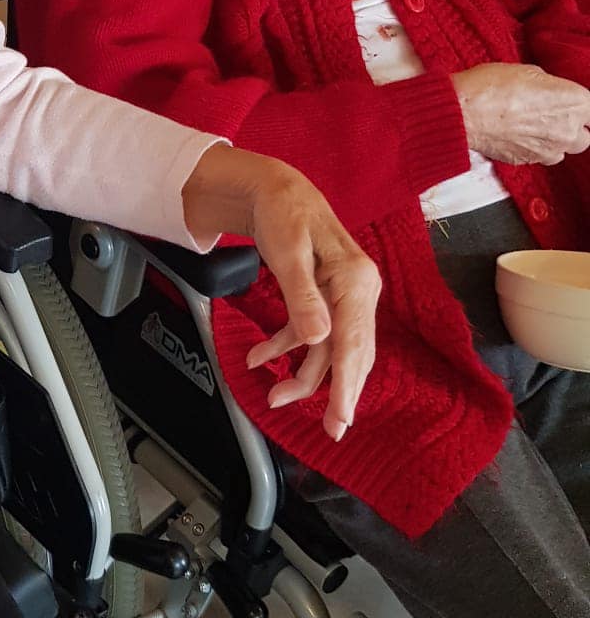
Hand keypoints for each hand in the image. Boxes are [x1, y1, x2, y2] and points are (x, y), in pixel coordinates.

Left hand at [182, 147, 380, 442]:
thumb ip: (301, 296)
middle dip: (337, 392)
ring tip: (274, 397)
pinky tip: (259, 357)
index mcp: (356, 279)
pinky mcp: (326, 299)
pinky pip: (312, 334)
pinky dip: (287, 347)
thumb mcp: (287, 252)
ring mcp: (343, 297)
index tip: (341, 416)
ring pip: (329, 349)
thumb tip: (317, 338)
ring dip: (303, 374)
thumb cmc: (284, 212)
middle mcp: (358, 291)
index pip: (354, 341)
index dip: (348, 383)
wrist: (274, 188)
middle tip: (330, 429)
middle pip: (350, 352)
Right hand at [452, 63, 589, 166]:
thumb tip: (549, 92)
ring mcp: (549, 150)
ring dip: (553, 142)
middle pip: (584, 137)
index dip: (578, 107)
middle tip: (552, 116)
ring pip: (563, 151)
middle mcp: (568, 130)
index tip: (569, 104)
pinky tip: (517, 135)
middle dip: (571, 128)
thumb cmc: (491, 87)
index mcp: (576, 102)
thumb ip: (550, 86)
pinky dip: (532, 149)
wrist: (463, 112)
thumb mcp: (529, 71)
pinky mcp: (528, 161)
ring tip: (533, 128)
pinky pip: (539, 157)